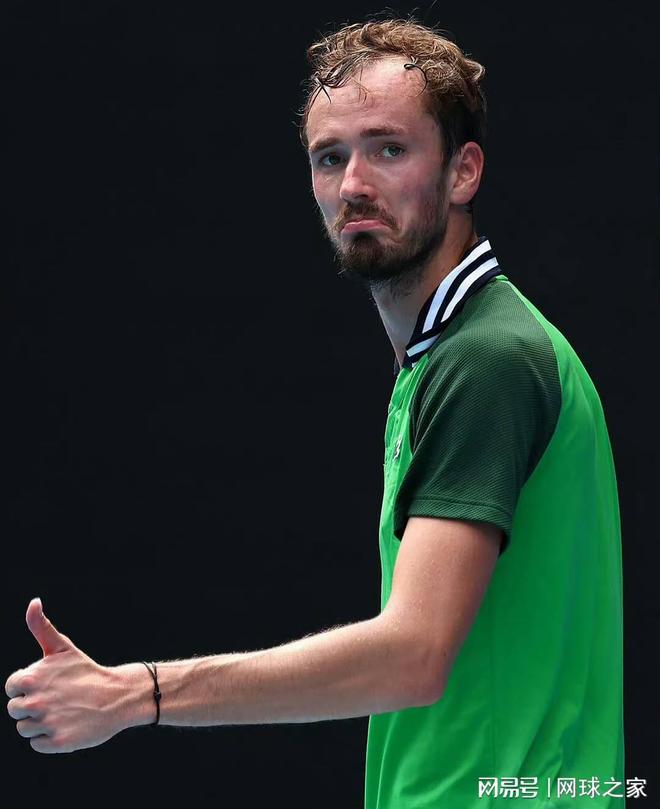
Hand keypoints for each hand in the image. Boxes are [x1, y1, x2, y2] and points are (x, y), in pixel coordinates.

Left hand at [5, 597, 126, 752]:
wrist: (117, 696)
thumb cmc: (86, 671)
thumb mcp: (63, 648)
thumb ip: (41, 626)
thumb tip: (33, 602)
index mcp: (32, 678)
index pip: (11, 687)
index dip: (28, 686)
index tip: (47, 684)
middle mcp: (36, 702)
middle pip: (15, 710)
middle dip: (32, 705)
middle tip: (56, 698)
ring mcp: (47, 723)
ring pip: (24, 728)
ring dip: (40, 722)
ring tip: (62, 711)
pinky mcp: (57, 742)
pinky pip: (37, 743)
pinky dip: (49, 737)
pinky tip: (66, 724)